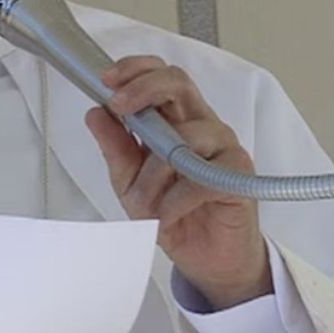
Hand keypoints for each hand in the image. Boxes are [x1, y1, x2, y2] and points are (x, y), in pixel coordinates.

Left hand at [85, 56, 269, 309]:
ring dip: (151, 174)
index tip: (105, 80)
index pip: (160, 77)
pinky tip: (167, 217)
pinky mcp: (238, 176)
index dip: (134, 70)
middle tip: (118, 107)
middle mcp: (203, 127)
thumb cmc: (177, 217)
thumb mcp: (131, 184)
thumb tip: (95, 115)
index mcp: (178, 122)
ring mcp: (223, 149)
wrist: (209, 262)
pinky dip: (174, 201)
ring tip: (143, 205)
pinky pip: (200, 178)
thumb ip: (117, 149)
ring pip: (182, 138)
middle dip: (143, 89)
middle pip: (178, 83)